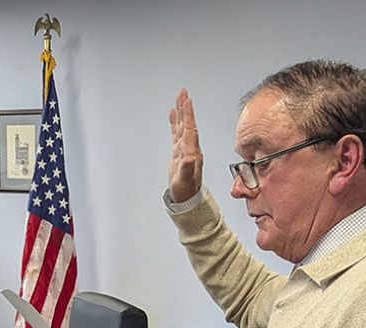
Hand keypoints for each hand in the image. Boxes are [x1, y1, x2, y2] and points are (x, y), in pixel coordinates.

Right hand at [167, 88, 203, 202]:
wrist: (186, 197)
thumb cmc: (186, 190)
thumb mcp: (185, 181)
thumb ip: (187, 169)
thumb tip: (189, 158)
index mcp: (192, 152)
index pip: (190, 129)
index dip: (188, 116)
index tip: (187, 102)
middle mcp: (190, 147)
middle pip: (187, 123)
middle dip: (185, 108)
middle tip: (183, 92)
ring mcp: (184, 148)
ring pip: (182, 125)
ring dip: (181, 111)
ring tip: (180, 96)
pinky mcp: (179, 151)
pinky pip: (176, 132)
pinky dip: (174, 121)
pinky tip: (173, 112)